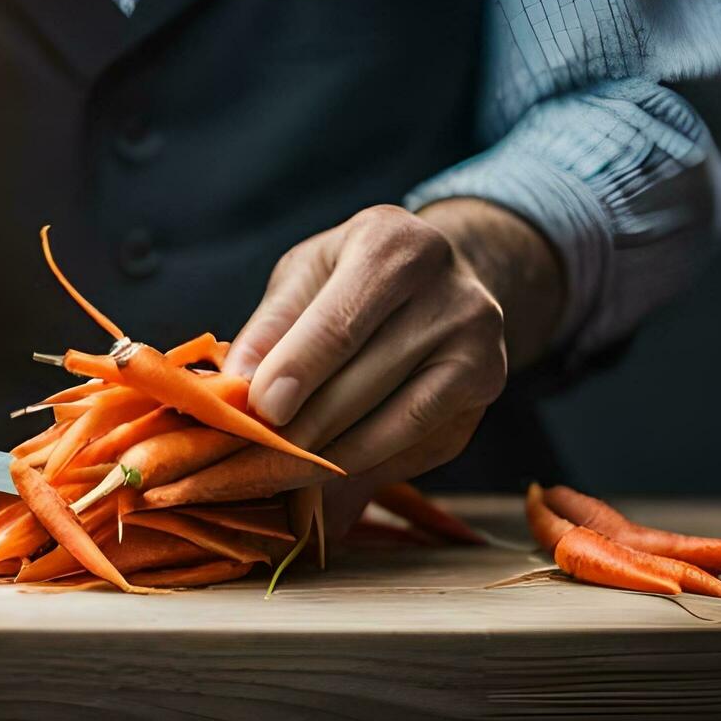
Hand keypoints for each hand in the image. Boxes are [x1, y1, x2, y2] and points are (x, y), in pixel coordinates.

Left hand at [224, 202, 560, 530]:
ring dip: (328, 457)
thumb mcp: (305, 278)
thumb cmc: (354, 277)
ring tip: (277, 475)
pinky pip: (415, 439)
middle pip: (363, 379)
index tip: (258, 414)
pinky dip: (365, 461)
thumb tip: (233, 389)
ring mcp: (478, 340)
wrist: (440, 279)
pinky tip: (326, 473)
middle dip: (301, 430)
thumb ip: (269, 328)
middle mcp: (449, 289)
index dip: (297, 374)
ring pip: (392, 420)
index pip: (339, 324)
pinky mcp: (487, 384)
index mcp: (392, 244)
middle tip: (250, 462)